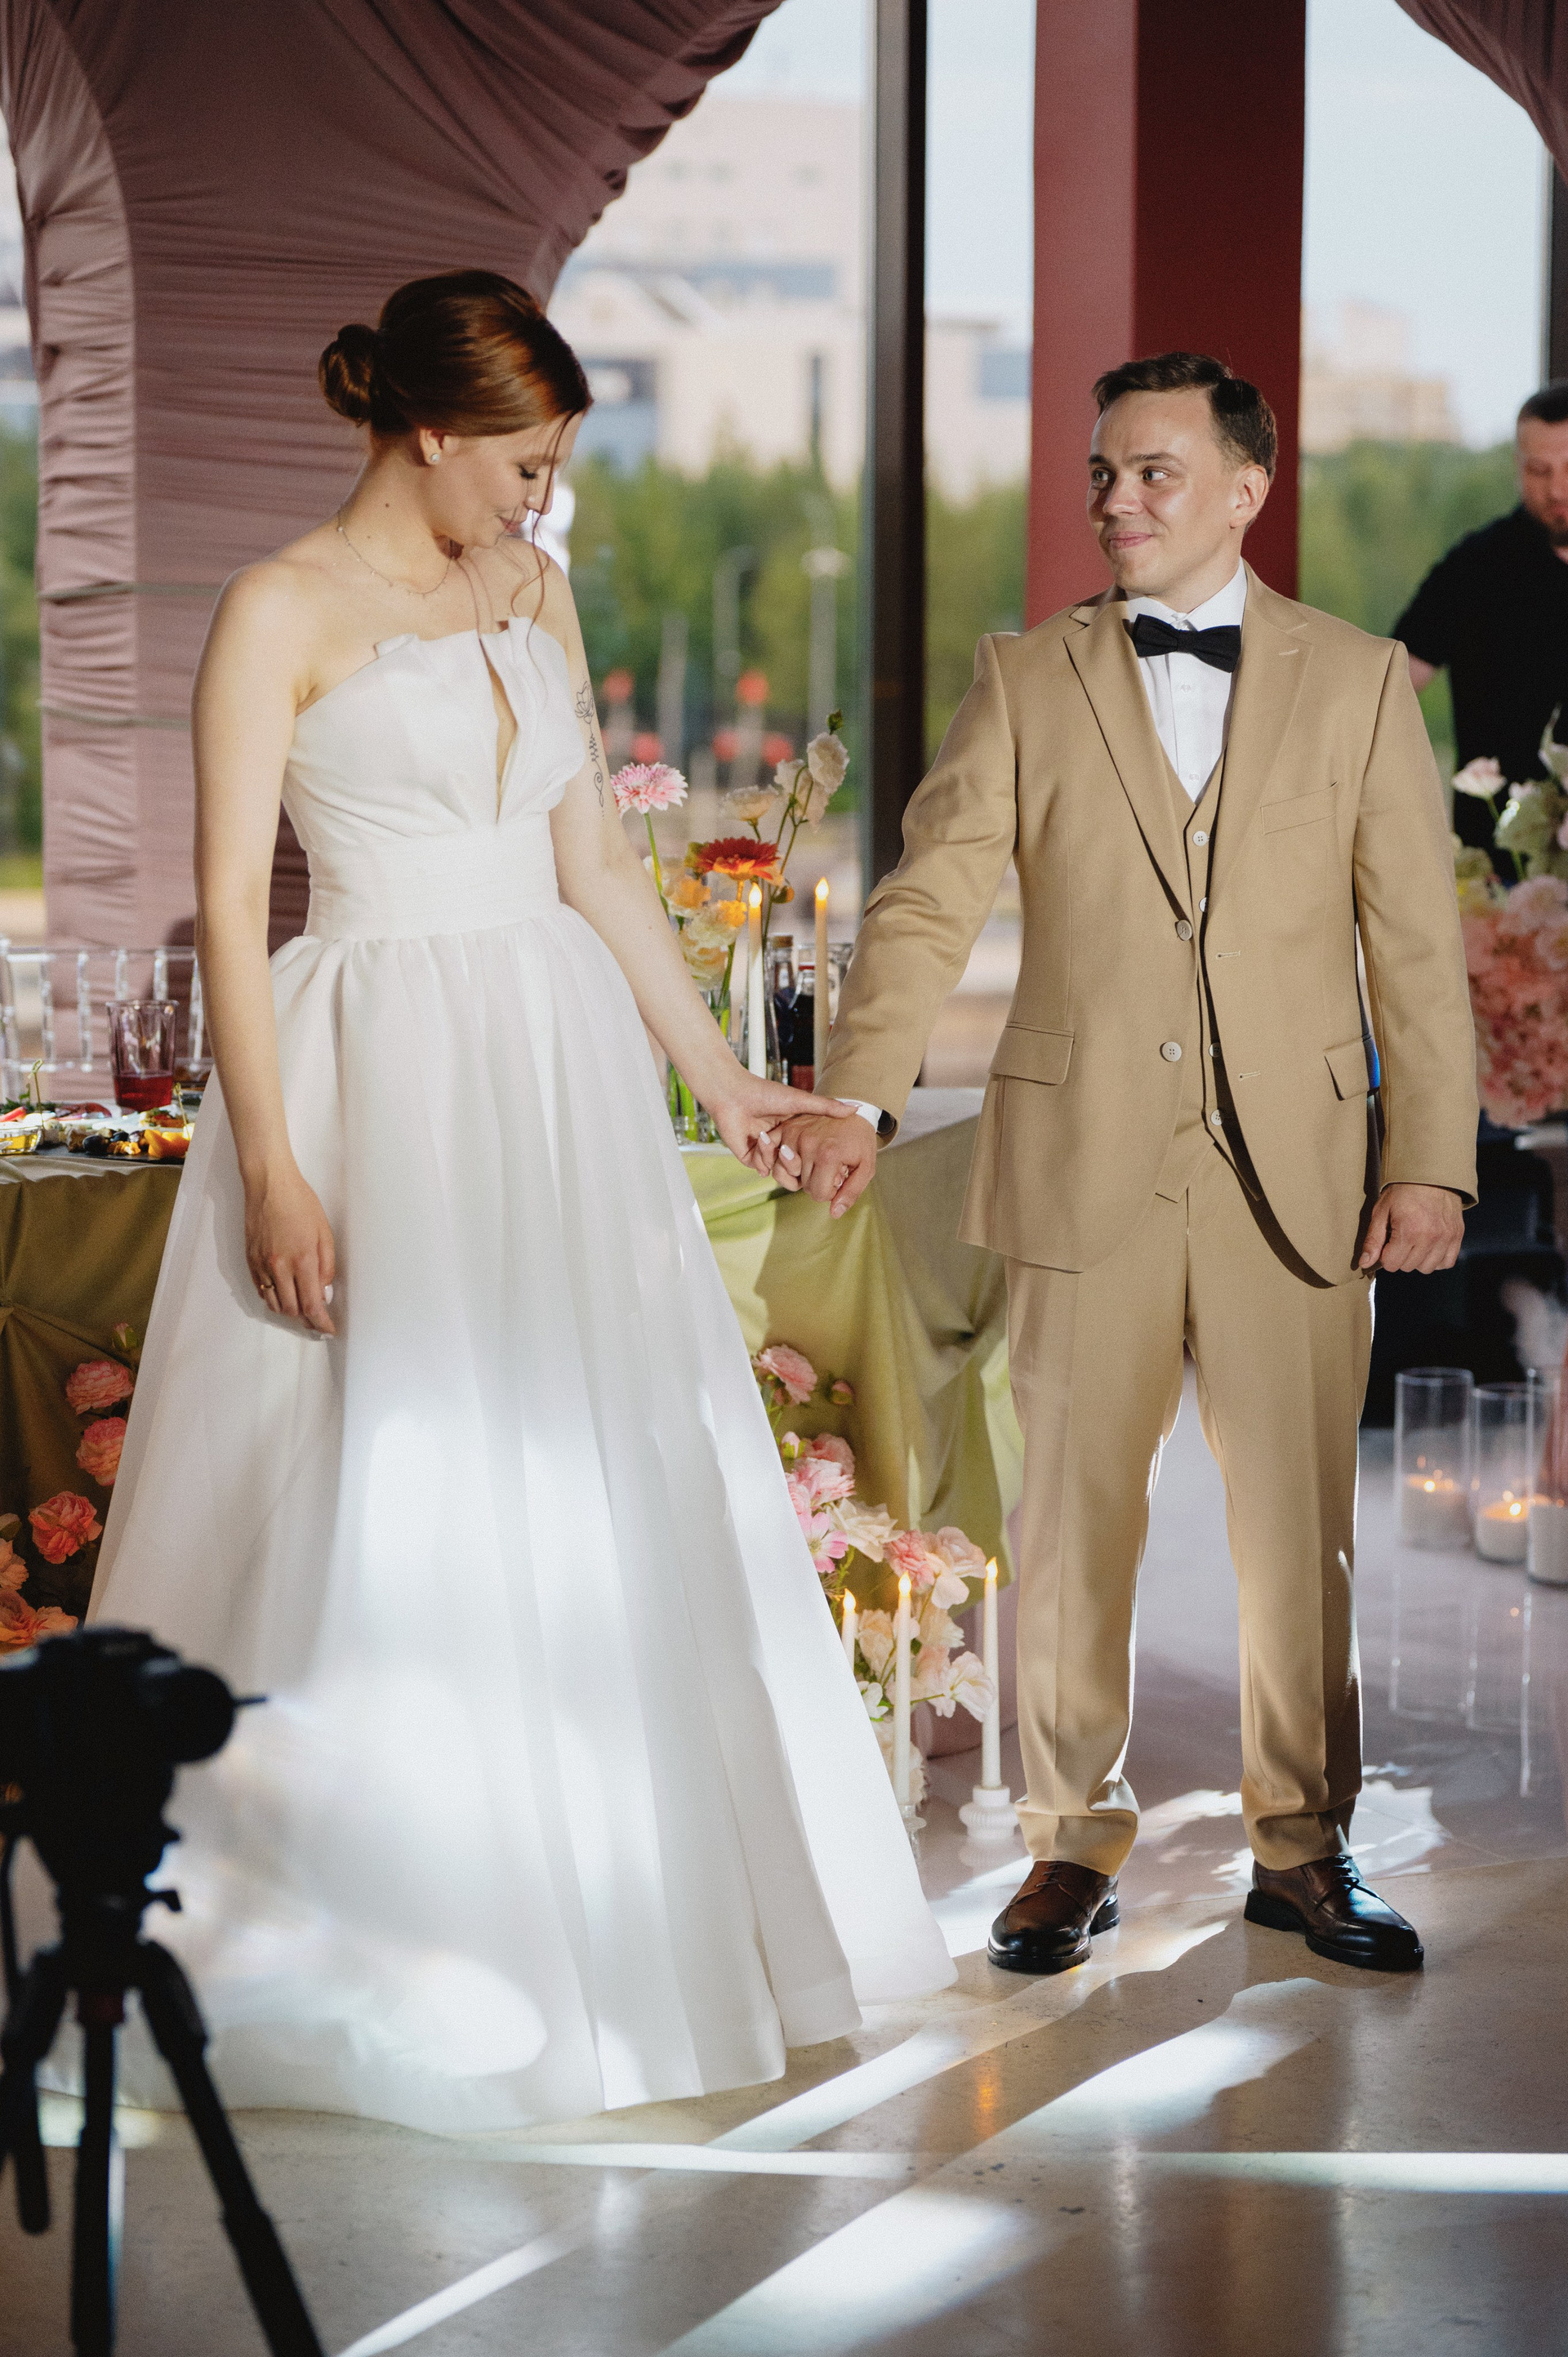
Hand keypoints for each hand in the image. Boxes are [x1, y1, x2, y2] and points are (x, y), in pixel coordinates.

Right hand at [245, 1167, 336, 1332]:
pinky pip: (261, 1291)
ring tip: (302, 1307)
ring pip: (274, 1304)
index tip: (329, 1330)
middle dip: (307, 1319)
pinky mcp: (250, 1261)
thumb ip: (327, 1266)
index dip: (321, 1323)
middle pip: (292, 1310)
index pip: (312, 1305)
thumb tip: (325, 1293)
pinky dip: (274, 1298)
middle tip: (319, 1319)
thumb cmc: (300, 1204)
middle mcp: (279, 1267)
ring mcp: (261, 1266)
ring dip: (289, 1311)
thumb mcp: (324, 1233)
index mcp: (302, 1260)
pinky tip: (284, 1293)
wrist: (269, 1185)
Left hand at [709, 1075, 852, 1177]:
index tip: (829, 1161)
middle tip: (806, 1162)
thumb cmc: (766, 1094)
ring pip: (782, 1169)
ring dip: (779, 1158)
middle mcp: (782, 1143)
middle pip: (798, 1166)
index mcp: (795, 1131)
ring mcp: (767, 1151)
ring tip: (770, 1137)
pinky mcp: (750, 1157)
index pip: (813, 1152)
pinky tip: (760, 1140)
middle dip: (803, 1166)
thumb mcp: (802, 1101)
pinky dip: (763, 1159)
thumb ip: (828, 1108)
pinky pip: (763, 1168)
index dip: (821, 1158)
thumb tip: (857, 1108)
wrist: (733, 1095)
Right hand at [772, 1109, 879, 1216]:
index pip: (818, 1193)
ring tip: (812, 1163)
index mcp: (828, 1155)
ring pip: (783, 1173)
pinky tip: (787, 1161)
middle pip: (802, 1185)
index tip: (838, 1179)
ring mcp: (794, 1134)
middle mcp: (808, 1144)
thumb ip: (851, 1192)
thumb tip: (834, 1213)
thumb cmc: (860, 1141)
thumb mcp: (866, 1167)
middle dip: (816, 1182)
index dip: (830, 1192)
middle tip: (829, 1168)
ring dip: (796, 1173)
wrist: (853, 1111)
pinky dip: (775, 1160)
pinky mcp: (786, 1127)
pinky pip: (768, 1152)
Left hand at [1358, 1182, 1464, 1273]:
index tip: (1387, 1243)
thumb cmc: (1403, 1191)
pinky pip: (1447, 1262)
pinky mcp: (1457, 1236)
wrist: (1431, 1175)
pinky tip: (1429, 1247)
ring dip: (1417, 1260)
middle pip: (1408, 1267)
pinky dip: (1437, 1259)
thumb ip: (1373, 1240)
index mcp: (1409, 1231)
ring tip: (1414, 1243)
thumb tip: (1364, 1263)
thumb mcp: (1381, 1211)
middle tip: (1400, 1239)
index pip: (1392, 1264)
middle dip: (1400, 1257)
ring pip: (1427, 1268)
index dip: (1385, 1255)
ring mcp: (1446, 1238)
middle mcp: (1430, 1238)